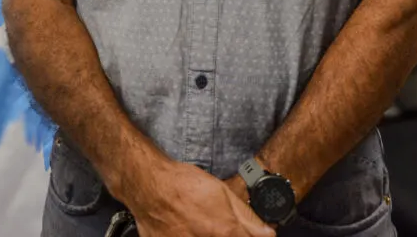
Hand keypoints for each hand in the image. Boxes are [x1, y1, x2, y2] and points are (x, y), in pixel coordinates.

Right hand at [128, 160, 275, 236]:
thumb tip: (267, 233)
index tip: (248, 234)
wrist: (149, 185)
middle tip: (216, 227)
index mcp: (225, 232)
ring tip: (200, 226)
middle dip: (227, 235)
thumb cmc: (182, 185)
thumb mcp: (220, 191)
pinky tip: (187, 230)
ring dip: (207, 235)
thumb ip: (246, 216)